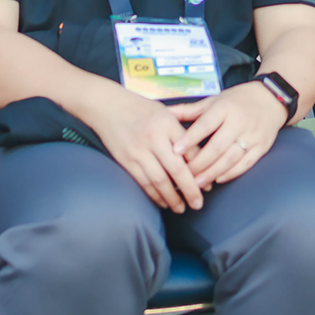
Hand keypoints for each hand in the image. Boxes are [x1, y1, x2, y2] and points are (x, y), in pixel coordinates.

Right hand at [83, 88, 200, 212]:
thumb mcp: (165, 113)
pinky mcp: (126, 160)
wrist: (107, 106)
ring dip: (172, 198)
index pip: (190, 151)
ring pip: (160, 180)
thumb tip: (197, 159)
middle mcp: (155, 137)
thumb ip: (180, 133)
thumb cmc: (140, 108)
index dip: (201, 171)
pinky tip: (162, 202)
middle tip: (198, 204)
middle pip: (177, 170)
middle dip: (190, 190)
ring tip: (181, 208)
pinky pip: (143, 182)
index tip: (207, 185)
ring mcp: (139, 150)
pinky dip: (154, 195)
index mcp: (168, 124)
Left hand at [174, 82, 287, 187]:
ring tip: (197, 183)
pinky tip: (218, 179)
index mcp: (224, 108)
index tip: (175, 151)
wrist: (270, 99)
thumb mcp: (214, 100)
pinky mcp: (262, 147)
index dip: (190, 139)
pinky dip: (231, 173)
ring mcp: (252, 135)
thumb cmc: (236, 101)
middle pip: (217, 146)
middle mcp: (239, 121)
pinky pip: (246, 163)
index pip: (205, 125)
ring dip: (213, 172)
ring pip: (231, 158)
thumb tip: (164, 112)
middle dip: (200, 163)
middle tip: (184, 175)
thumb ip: (189, 110)